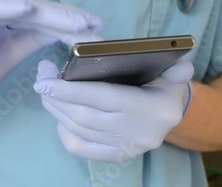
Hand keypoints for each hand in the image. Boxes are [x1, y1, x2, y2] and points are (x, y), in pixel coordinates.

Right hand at [0, 0, 102, 132]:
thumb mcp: (10, 58)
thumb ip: (33, 42)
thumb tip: (64, 35)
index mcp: (6, 19)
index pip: (44, 18)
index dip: (70, 22)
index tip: (97, 30)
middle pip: (38, 11)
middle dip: (68, 18)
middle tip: (95, 26)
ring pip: (21, 7)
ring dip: (50, 13)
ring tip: (77, 22)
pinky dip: (8, 7)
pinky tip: (30, 9)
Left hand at [33, 59, 193, 162]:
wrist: (172, 114)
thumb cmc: (164, 86)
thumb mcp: (174, 73)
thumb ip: (177, 68)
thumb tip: (181, 65)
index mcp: (149, 108)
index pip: (101, 98)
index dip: (69, 90)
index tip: (44, 80)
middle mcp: (137, 132)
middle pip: (83, 116)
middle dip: (55, 98)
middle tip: (41, 80)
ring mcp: (126, 148)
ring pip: (79, 130)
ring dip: (56, 111)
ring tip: (46, 92)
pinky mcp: (118, 156)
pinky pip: (82, 148)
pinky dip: (65, 133)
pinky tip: (61, 116)